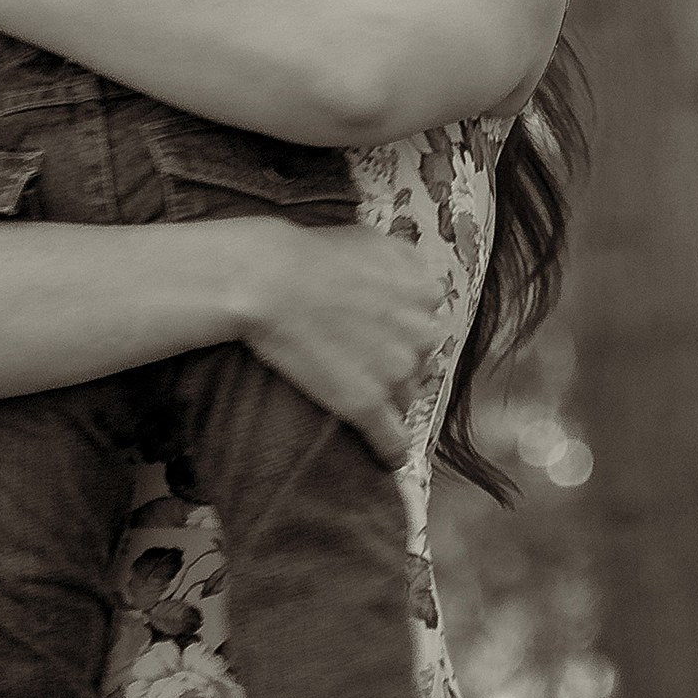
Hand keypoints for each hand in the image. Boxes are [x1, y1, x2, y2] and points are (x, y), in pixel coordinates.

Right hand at [226, 219, 441, 470]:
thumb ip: (405, 263)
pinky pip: (393, 442)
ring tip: (354, 391)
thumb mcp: (373, 239)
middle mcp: (422, 332)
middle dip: (395, 361)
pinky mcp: (368, 406)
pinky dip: (390, 451)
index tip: (378, 329)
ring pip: (407, 397)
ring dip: (386, 397)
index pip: (427, 320)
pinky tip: (385, 458)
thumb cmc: (312, 254)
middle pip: (420, 360)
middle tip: (357, 355)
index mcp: (426, 291)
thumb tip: (417, 282)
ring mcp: (397, 373)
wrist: (270, 280)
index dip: (401, 326)